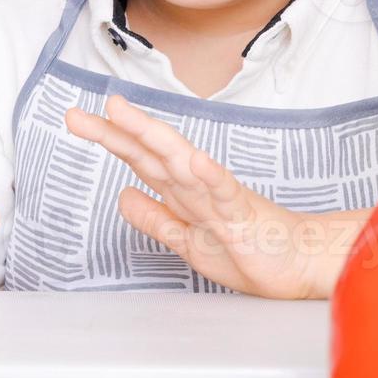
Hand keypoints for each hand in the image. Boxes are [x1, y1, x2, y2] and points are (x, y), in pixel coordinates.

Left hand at [64, 95, 357, 298]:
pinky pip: (224, 193)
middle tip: (76, 114)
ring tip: (121, 114)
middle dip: (116, 132)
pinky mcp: (244, 215)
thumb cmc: (249, 250)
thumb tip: (122, 194)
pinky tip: (192, 159)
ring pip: (181, 162)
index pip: (141, 159)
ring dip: (151, 137)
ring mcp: (220, 198)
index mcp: (184, 193)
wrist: (301, 263)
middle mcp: (197, 186)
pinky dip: (208, 175)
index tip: (78, 119)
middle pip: (152, 154)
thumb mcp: (188, 241)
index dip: (111, 139)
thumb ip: (157, 219)